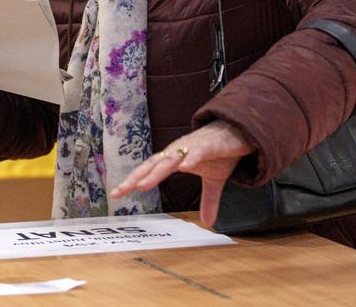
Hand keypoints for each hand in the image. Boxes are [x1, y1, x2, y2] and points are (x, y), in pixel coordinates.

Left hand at [109, 120, 253, 227]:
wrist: (238, 131)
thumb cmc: (221, 152)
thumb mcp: (214, 180)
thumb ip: (208, 201)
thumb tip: (208, 223)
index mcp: (174, 159)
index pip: (149, 170)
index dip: (133, 181)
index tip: (116, 194)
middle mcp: (178, 152)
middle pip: (153, 165)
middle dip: (137, 178)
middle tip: (121, 190)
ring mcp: (191, 148)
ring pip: (170, 160)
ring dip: (156, 172)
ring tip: (143, 185)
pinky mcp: (208, 146)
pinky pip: (197, 153)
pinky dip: (190, 158)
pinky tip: (184, 167)